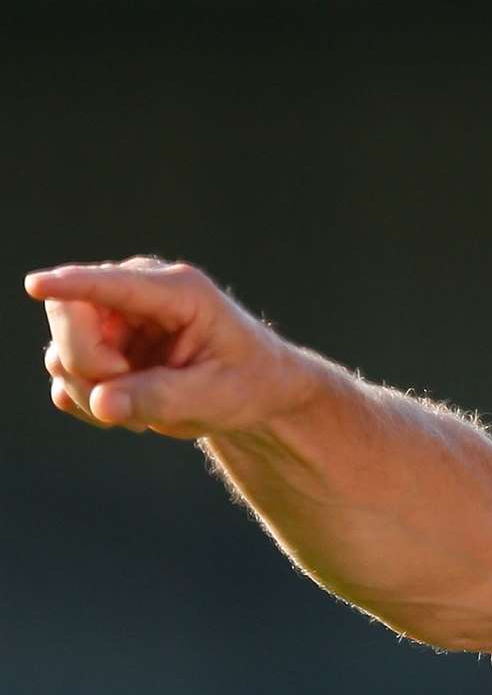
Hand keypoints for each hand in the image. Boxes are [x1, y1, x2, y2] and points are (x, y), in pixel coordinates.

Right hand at [25, 256, 315, 439]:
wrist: (252, 390)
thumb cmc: (246, 382)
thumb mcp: (217, 396)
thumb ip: (162, 398)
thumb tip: (100, 402)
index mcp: (179, 291)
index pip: (114, 283)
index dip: (72, 284)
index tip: (36, 285)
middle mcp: (137, 295)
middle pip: (69, 314)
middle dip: (89, 364)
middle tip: (130, 398)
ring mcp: (112, 319)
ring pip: (62, 353)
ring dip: (94, 391)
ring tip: (150, 407)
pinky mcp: (97, 347)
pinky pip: (65, 378)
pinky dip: (90, 403)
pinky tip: (132, 411)